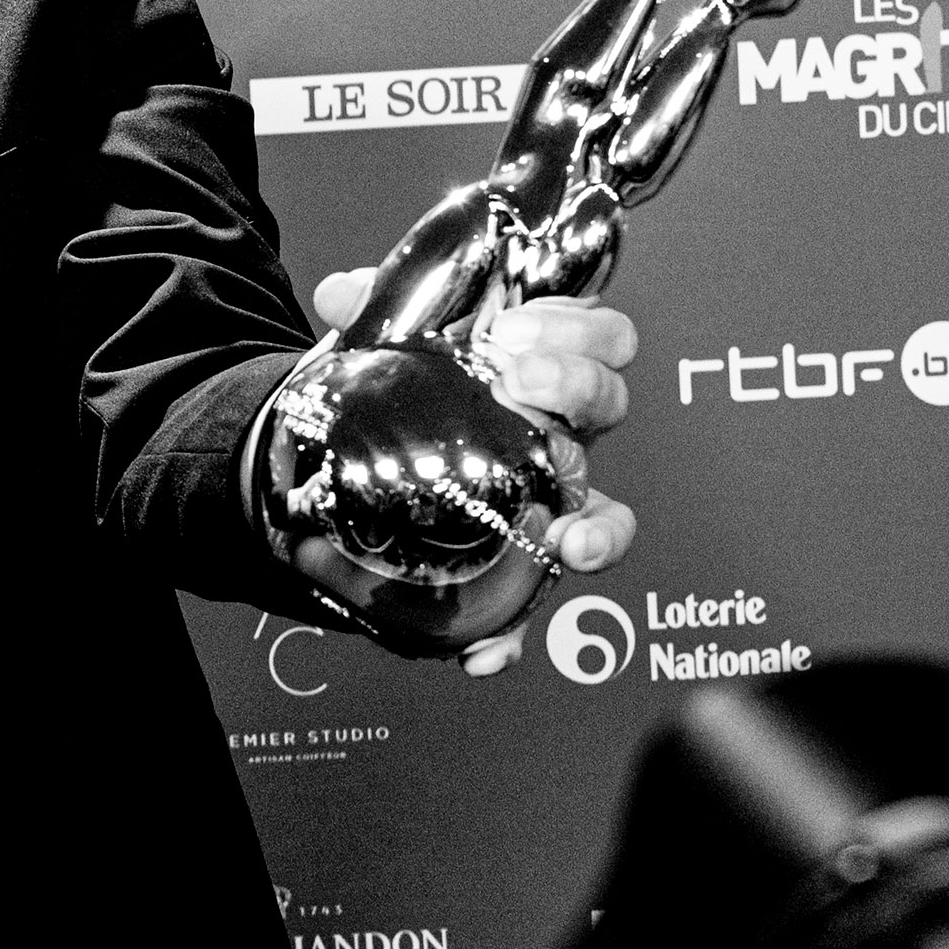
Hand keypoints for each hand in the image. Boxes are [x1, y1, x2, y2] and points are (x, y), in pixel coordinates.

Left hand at [309, 275, 640, 664]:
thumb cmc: (409, 391)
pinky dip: (510, 639)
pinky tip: (485, 655)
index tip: (517, 329)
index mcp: (544, 369)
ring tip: (568, 542)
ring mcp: (546, 505)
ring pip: (604, 517)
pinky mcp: (513, 569)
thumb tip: (340, 293)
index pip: (601, 335)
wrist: (360, 462)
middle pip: (608, 406)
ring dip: (596, 532)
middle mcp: (560, 435)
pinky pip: (530, 610)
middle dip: (577, 390)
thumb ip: (372, 313)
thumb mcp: (388, 342)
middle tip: (523, 384)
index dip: (575, 327)